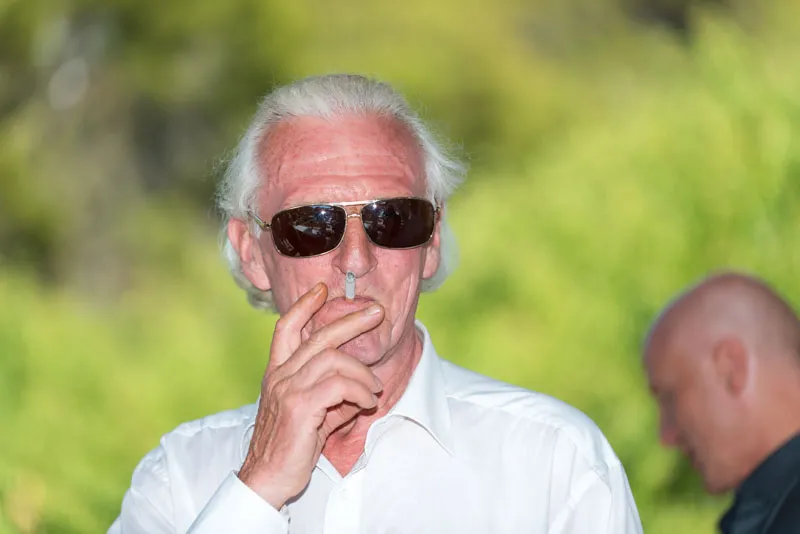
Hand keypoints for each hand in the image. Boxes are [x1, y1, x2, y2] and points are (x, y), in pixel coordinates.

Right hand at [238, 283, 384, 508]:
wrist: (267, 480)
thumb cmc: (290, 448)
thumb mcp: (311, 414)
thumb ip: (331, 396)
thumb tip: (361, 388)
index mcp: (278, 373)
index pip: (286, 328)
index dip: (304, 306)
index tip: (322, 290)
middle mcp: (279, 376)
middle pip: (318, 336)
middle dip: (351, 321)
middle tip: (377, 312)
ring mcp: (287, 390)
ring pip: (333, 359)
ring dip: (363, 372)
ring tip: (375, 389)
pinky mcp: (299, 407)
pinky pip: (338, 385)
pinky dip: (360, 391)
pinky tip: (367, 402)